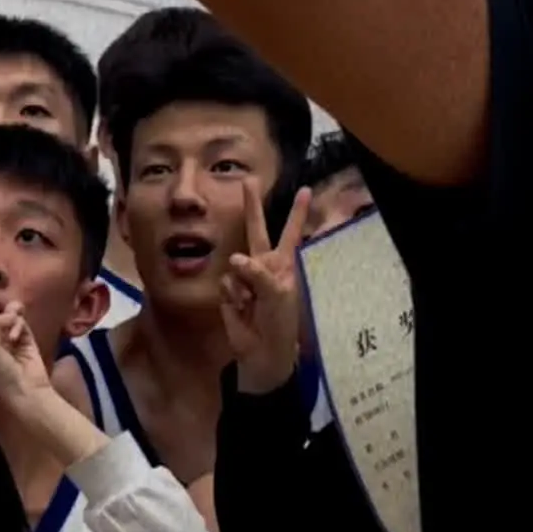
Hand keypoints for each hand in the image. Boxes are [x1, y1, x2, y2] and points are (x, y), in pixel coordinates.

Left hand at [0, 281, 52, 405]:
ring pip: (5, 311)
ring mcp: (4, 334)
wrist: (26, 388)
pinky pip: (18, 319)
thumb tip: (2, 315)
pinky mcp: (22, 334)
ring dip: (9, 314)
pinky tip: (19, 338)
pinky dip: (18, 325)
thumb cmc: (0, 375)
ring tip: (12, 325)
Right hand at [218, 180, 310, 394]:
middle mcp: (264, 265)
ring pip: (237, 264)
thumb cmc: (280, 323)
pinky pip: (227, 282)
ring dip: (243, 284)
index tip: (305, 189)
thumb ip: (259, 274)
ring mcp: (245, 277)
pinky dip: (233, 295)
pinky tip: (241, 308)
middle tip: (248, 180)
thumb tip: (235, 259)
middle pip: (257, 230)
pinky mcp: (229, 290)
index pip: (291, 233)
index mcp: (283, 264)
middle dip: (252, 206)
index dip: (297, 212)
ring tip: (253, 304)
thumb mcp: (278, 296)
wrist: (262, 351)